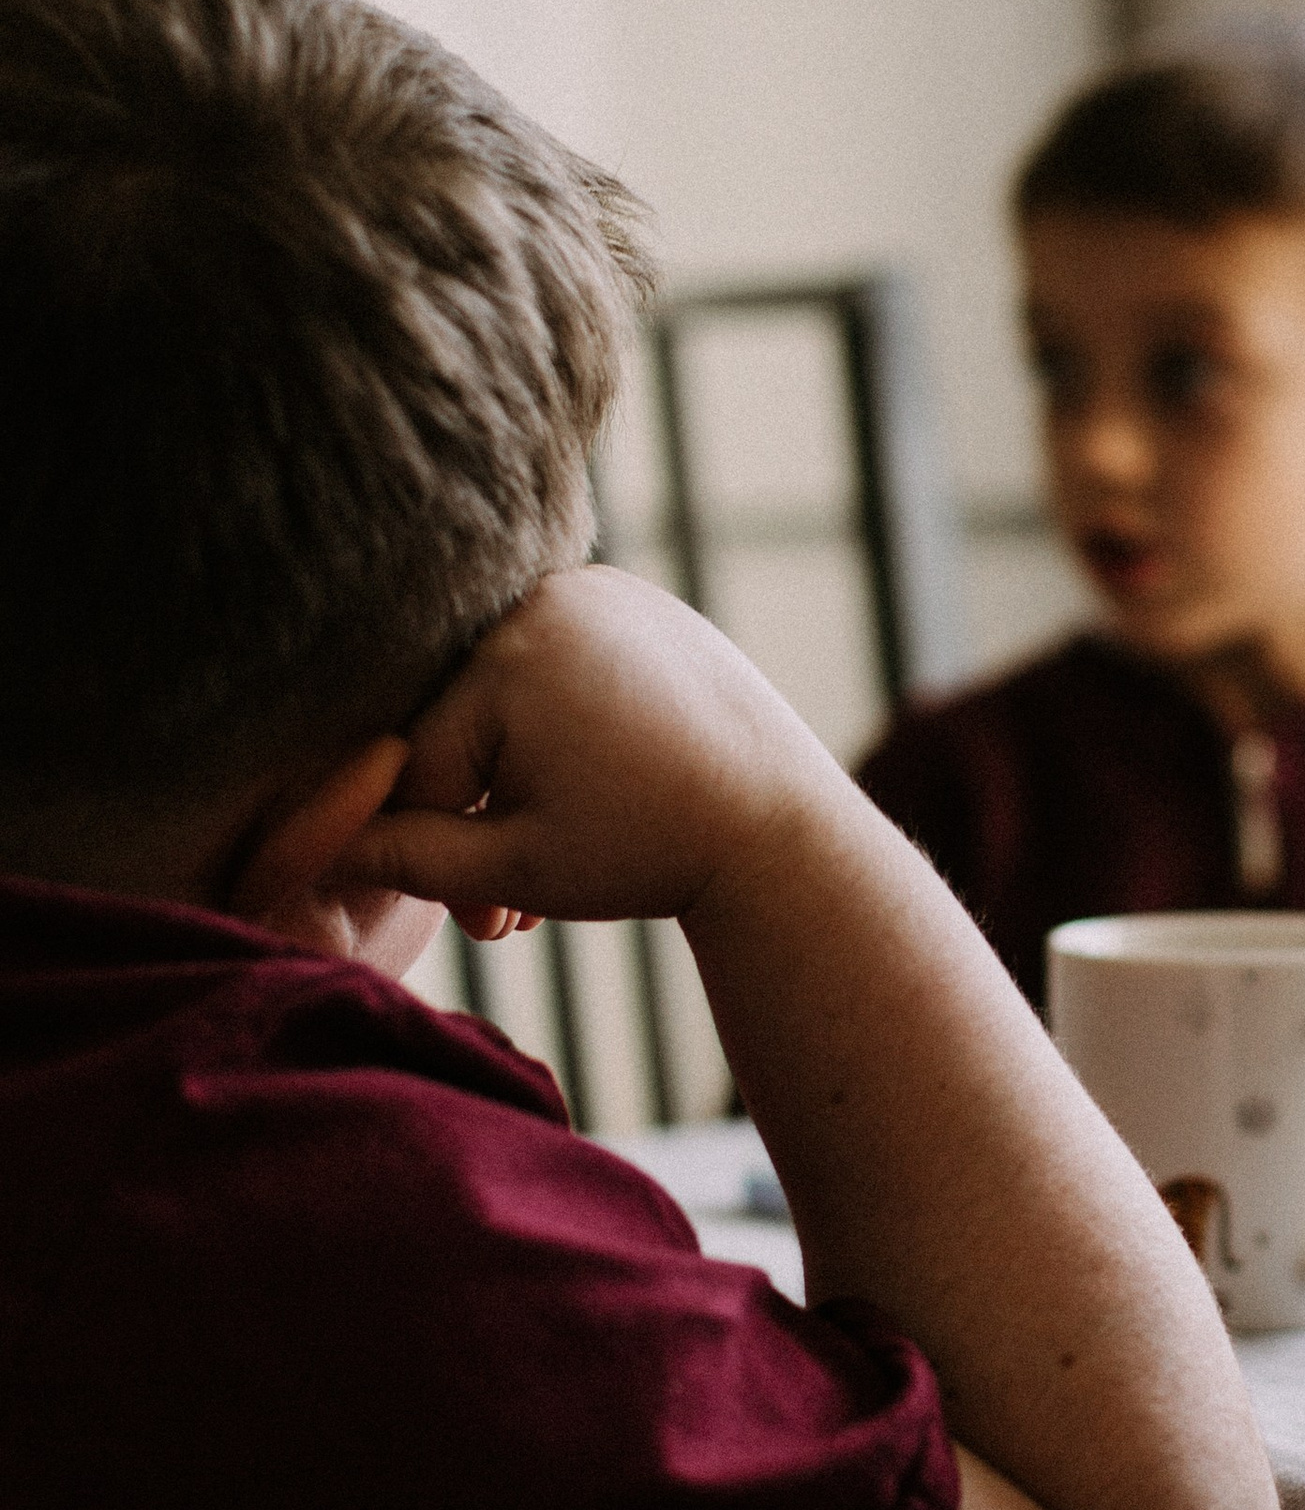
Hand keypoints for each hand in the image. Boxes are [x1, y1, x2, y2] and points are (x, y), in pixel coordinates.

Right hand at [344, 567, 835, 925]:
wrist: (780, 824)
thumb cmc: (652, 849)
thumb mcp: (518, 867)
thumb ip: (408, 858)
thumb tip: (319, 850)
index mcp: (508, 652)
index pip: (422, 759)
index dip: (437, 849)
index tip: (480, 920)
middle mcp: (547, 598)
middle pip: (460, 721)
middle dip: (481, 819)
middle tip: (511, 912)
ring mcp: (595, 590)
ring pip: (505, 698)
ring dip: (516, 781)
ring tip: (556, 863)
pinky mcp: (630, 603)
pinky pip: (555, 667)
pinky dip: (554, 732)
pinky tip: (582, 796)